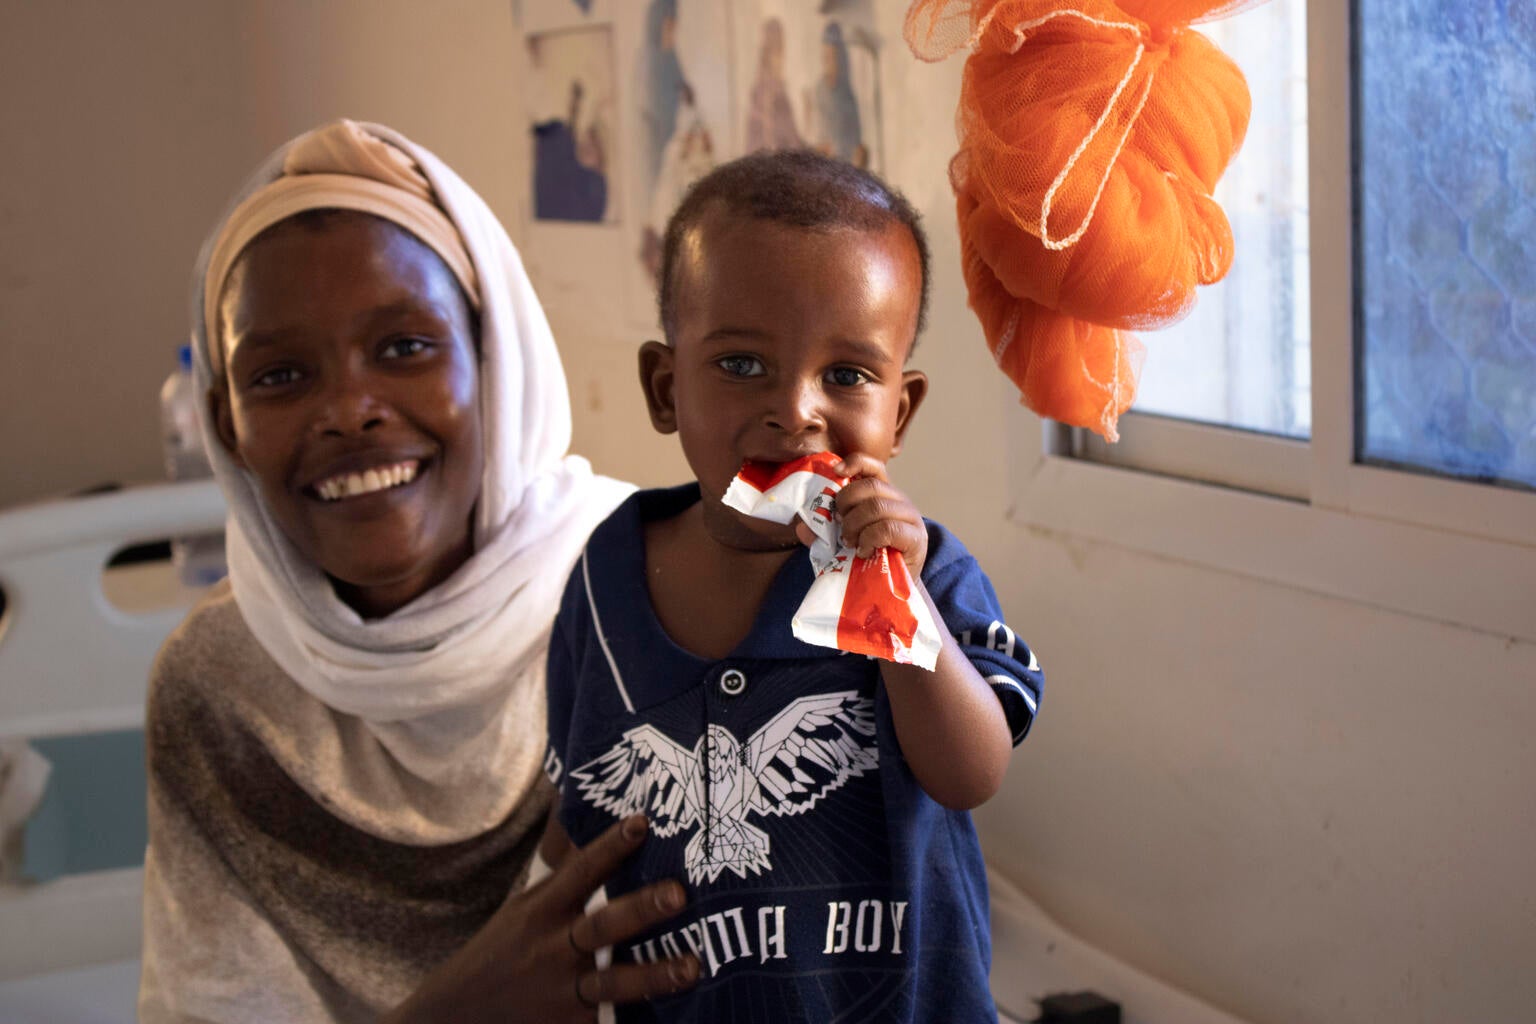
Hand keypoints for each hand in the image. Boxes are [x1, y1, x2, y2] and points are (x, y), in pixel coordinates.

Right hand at [386, 815, 698, 1023]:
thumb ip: (564, 870)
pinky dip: (640, 1018)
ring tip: (694, 966)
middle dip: (641, 909)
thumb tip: (578, 806)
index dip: (612, 846)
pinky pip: (608, 1020)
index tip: (643, 822)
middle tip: (679, 893)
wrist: (455, 1017)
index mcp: (542, 910)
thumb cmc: (504, 949)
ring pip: (614, 983)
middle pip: (602, 926)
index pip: (581, 871)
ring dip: (654, 975)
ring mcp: (562, 992)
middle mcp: (552, 948)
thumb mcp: (525, 907)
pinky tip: (680, 1013)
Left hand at [796, 453, 928, 575]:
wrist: (892, 590)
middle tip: (840, 526)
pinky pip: (887, 528)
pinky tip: (864, 552)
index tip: (836, 471)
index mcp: (883, 496)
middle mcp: (900, 502)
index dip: (855, 462)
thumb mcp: (843, 542)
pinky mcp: (916, 538)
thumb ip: (824, 532)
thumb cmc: (869, 560)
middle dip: (846, 504)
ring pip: (876, 506)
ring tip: (851, 543)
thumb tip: (801, 527)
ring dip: (855, 525)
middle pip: (870, 486)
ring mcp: (910, 518)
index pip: (873, 467)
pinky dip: (869, 539)